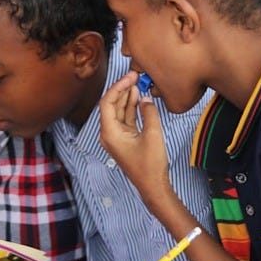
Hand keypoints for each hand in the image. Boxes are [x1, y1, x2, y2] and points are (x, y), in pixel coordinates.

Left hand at [98, 72, 171, 202]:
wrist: (152, 185)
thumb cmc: (150, 165)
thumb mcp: (153, 135)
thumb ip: (149, 113)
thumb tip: (145, 97)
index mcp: (109, 133)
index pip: (107, 103)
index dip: (117, 87)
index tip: (130, 77)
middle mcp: (109, 134)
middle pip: (111, 105)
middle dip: (122, 89)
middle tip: (134, 75)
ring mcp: (116, 136)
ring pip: (119, 111)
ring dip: (127, 97)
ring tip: (137, 82)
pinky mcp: (124, 138)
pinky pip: (125, 118)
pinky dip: (131, 107)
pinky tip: (138, 96)